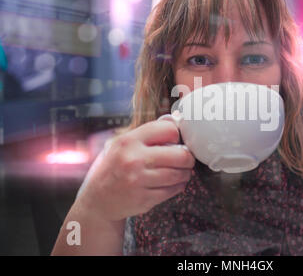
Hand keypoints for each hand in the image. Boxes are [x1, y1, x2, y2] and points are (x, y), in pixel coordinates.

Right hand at [76, 120, 194, 221]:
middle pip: (180, 155)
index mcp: (129, 141)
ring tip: (181, 171)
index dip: (176, 135)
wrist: (98, 200)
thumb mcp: (123, 144)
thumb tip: (176, 119)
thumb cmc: (115, 167)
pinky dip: (178, 185)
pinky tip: (173, 183)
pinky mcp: (145, 199)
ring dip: (185, 172)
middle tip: (186, 158)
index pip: (168, 129)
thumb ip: (148, 133)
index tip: (175, 141)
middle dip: (188, 157)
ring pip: (179, 174)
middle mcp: (133, 159)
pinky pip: (173, 190)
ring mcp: (139, 181)